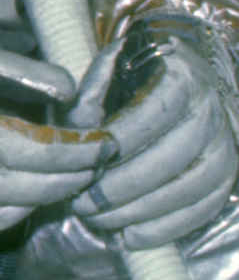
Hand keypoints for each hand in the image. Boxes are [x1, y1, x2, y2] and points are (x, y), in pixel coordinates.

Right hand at [0, 38, 110, 239]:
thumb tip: (69, 91)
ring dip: (46, 198)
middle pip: (26, 185)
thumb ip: (17, 70)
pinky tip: (25, 200)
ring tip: (70, 180)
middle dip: (71, 175)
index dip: (75, 149)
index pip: (33, 149)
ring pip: (7, 210)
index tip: (103, 140)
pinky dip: (12, 215)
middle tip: (97, 161)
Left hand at [71, 17, 238, 248]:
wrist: (183, 82)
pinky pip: (200, 211)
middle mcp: (209, 112)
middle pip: (168, 159)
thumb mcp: (112, 68)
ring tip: (98, 218)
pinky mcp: (225, 178)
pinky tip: (128, 234)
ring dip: (138, 212)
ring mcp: (223, 147)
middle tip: (82, 202)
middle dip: (120, 186)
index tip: (87, 160)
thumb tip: (77, 127)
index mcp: (180, 77)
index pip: (151, 114)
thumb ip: (92, 90)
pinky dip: (163, 227)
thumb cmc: (136, 75)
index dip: (119, 140)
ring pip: (185, 190)